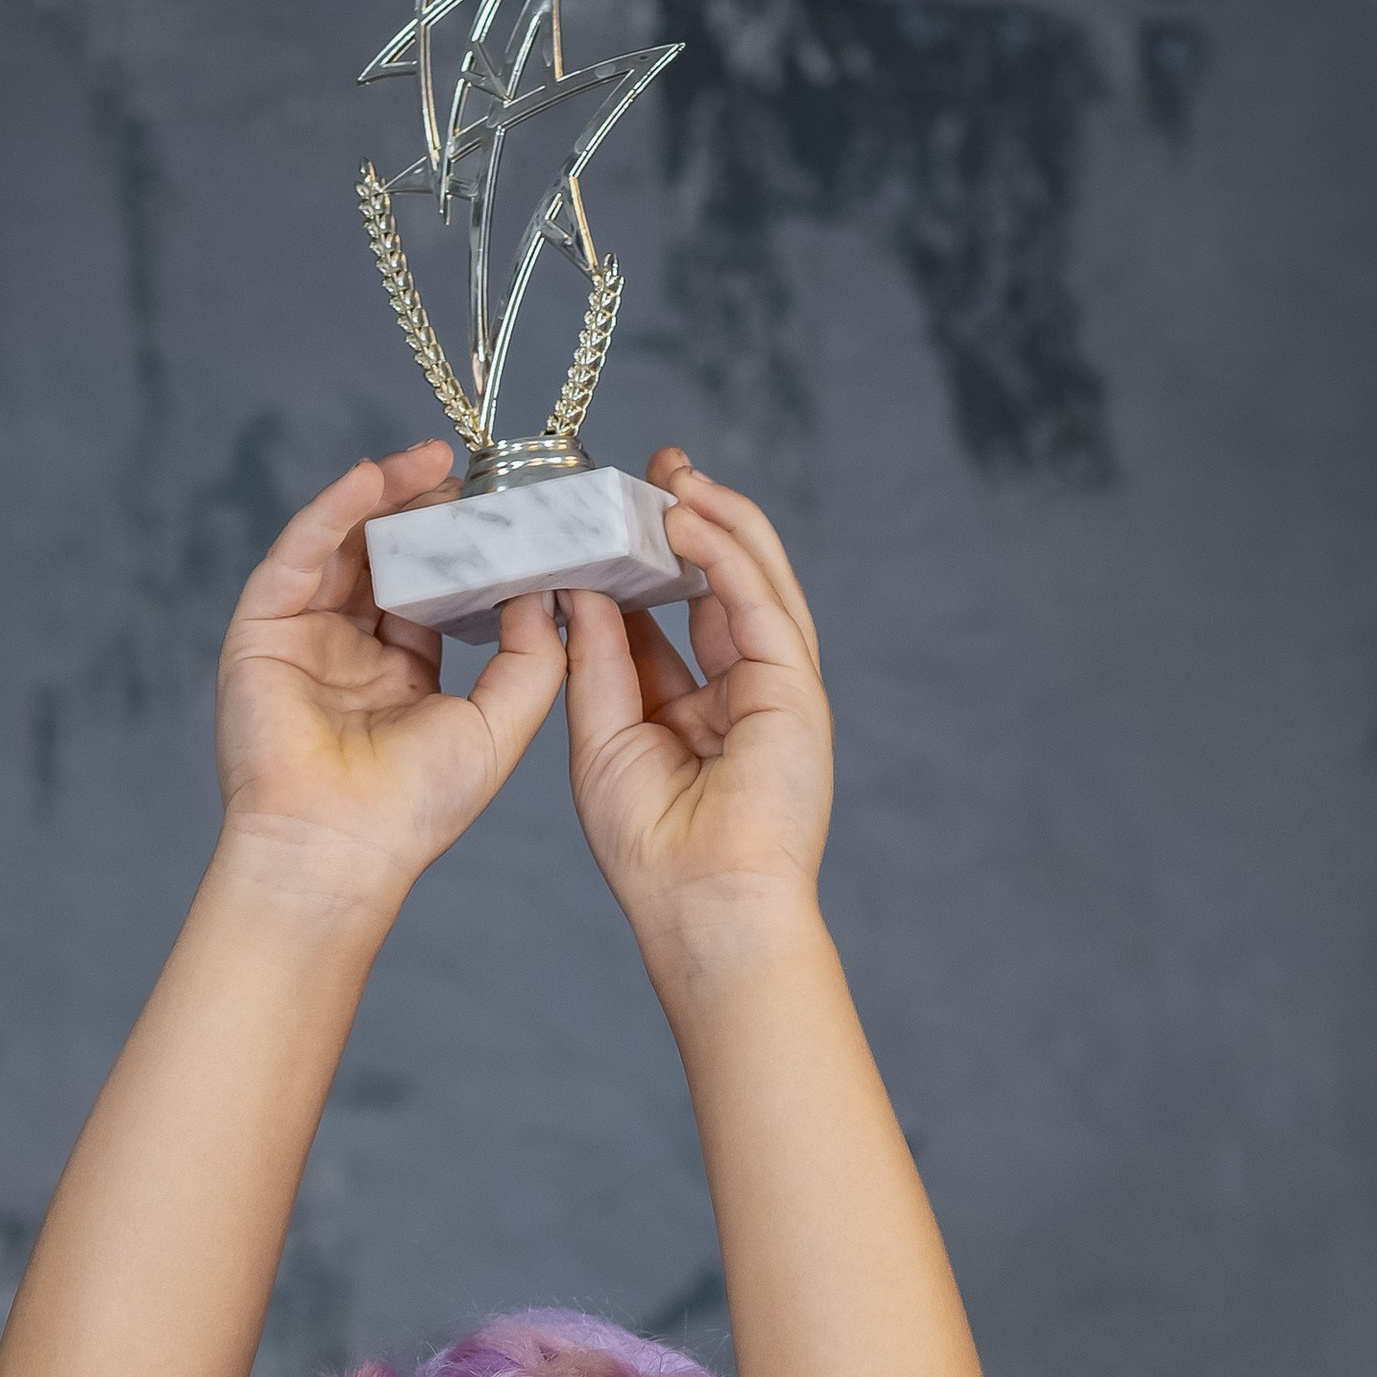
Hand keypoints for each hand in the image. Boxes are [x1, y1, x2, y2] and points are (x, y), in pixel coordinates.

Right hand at [215, 445, 566, 906]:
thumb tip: (548, 587)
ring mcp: (302, 636)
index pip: (431, 588)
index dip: (465, 546)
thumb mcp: (499, 725)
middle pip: (385, 555)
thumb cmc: (414, 810)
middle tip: (466, 471)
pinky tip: (371, 482)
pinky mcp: (262, 629)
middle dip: (424, 509)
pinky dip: (332, 511)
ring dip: (382, 495)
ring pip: (342, 544)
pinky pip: (298, 553)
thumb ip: (533, 658)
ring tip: (428, 462)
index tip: (505, 507)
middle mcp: (348, 649)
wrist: (338, 850)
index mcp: (400, 672)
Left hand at [562, 452, 832, 954]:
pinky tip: (690, 520)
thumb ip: (599, 661)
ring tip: (674, 475)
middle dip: (690, 521)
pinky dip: (727, 555)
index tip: (611, 512)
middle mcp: (741, 689)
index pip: (672, 614)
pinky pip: (759, 601)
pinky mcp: (796, 688)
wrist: (703, 907)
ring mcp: (776, 686)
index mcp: (696, 707)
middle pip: (720, 583)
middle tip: (654, 469)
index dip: (644, 560)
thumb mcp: (603, 738)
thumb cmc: (651, 850)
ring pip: (753, 579)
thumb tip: (580, 587)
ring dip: (716, 521)